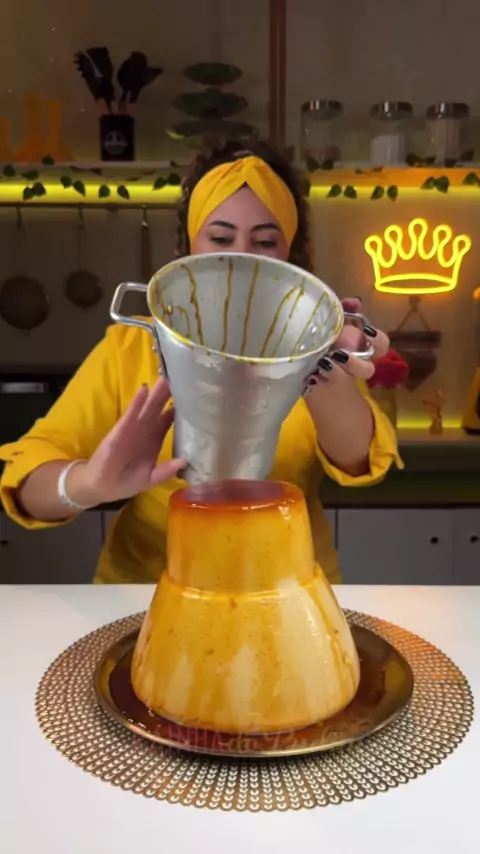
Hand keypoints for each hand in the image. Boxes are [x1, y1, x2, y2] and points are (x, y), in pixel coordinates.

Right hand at [68, 378, 184, 505]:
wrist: (101, 487)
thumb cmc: (126, 481)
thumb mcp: (150, 479)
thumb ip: (165, 471)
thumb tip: (184, 462)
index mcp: (155, 438)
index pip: (170, 419)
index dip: (182, 407)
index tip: (195, 395)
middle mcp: (146, 430)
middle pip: (160, 408)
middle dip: (170, 393)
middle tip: (183, 376)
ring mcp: (133, 428)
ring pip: (147, 407)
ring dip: (156, 393)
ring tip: (166, 377)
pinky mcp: (119, 431)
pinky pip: (130, 415)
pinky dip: (136, 403)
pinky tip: (144, 390)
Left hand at [305, 297, 388, 389]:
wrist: (307, 360)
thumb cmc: (326, 338)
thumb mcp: (334, 322)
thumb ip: (345, 310)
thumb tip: (355, 301)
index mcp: (361, 348)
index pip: (382, 346)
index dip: (379, 340)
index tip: (367, 331)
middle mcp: (355, 365)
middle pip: (368, 371)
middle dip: (355, 364)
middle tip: (339, 354)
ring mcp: (342, 379)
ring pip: (346, 381)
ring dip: (337, 372)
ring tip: (323, 362)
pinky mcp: (326, 387)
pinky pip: (326, 387)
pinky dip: (319, 379)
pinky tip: (312, 374)